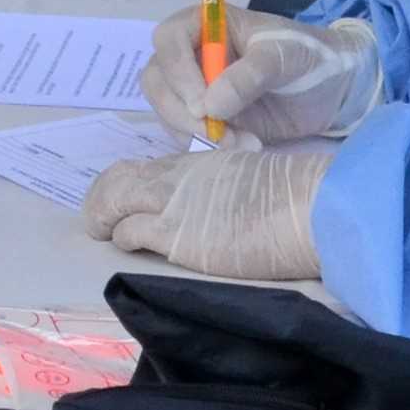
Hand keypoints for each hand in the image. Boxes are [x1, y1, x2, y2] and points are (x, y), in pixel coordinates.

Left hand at [83, 139, 331, 281]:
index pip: (148, 168)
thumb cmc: (295, 199)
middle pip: (118, 179)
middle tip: (100, 222)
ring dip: (101, 218)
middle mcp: (179, 177)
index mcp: (200, 164)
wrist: (309, 208)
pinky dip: (121, 238)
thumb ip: (224, 191)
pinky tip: (127, 246)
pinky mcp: (176, 235)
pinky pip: (129, 231)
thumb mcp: (250, 182)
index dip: (128, 185)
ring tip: (102, 235)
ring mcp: (174, 204)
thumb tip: (218, 209)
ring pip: (112, 200)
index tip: (125, 203)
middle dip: (100, 200)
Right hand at [138, 7, 380, 147]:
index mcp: (208, 25)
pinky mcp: (209, 119)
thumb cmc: (309, 56)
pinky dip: (210, 146)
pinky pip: (188, 134)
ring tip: (241, 142)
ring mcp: (198, 89)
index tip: (201, 103)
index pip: (168, 39)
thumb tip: (209, 106)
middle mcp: (194, 55)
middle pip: (158, 80)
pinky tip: (246, 146)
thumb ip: (249, 75)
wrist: (335, 88)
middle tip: (215, 132)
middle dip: (181, 111)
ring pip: (168, 111)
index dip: (177, 71)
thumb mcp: (284, 56)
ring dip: (196, 133)